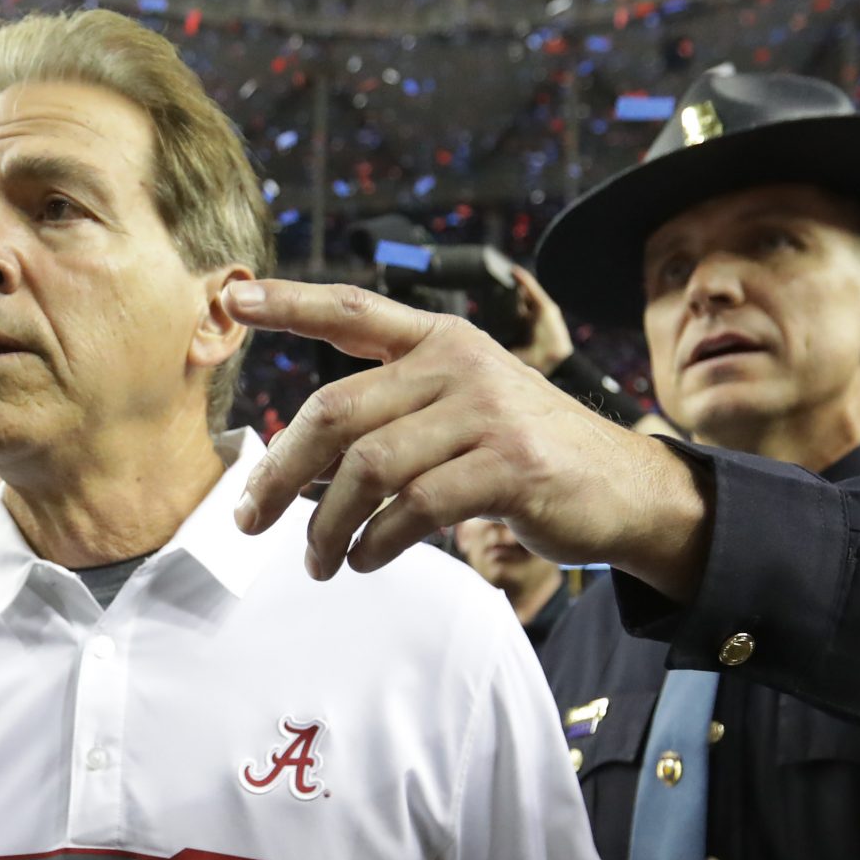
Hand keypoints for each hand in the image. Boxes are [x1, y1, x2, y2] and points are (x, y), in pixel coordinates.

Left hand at [226, 281, 710, 598]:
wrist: (625, 489)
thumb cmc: (524, 458)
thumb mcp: (462, 413)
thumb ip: (393, 419)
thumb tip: (294, 471)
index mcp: (441, 341)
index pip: (353, 310)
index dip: (290, 304)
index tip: (234, 299)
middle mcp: (460, 364)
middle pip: (337, 411)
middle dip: (281, 471)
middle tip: (251, 518)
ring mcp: (487, 412)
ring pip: (369, 468)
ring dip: (327, 526)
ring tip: (318, 561)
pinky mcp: (510, 465)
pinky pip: (413, 508)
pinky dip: (375, 544)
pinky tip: (365, 560)